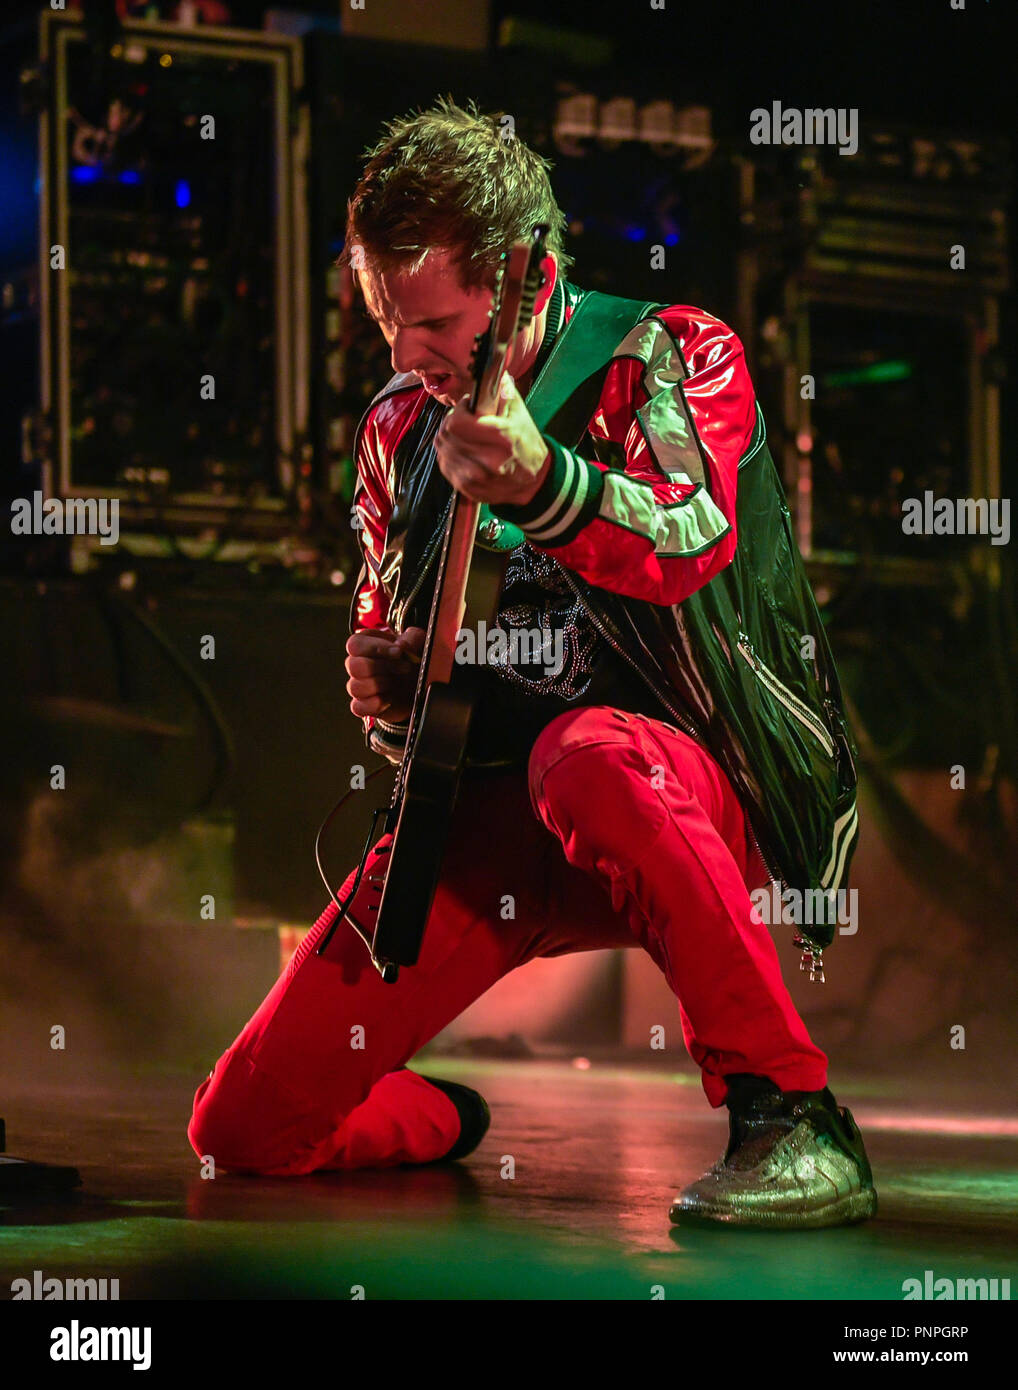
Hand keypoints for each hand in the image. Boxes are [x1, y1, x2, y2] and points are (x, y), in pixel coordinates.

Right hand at [345, 626, 425, 722]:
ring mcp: (359, 686)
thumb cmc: (416, 660)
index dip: (376, 647)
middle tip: (405, 667)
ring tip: (397, 683)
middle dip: (382, 667)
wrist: (422, 686)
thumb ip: (412, 639)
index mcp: (366, 645)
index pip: (355, 644)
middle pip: (353, 665)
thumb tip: (400, 645)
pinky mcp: (363, 706)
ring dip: (380, 685)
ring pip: (355, 687)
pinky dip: (375, 704)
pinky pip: (357, 707)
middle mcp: (358, 664)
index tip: (398, 652)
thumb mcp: (420, 643)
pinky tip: (390, 699)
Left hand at [435, 373, 550, 504]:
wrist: (532, 484)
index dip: (458, 411)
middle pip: (446, 434)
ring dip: (449, 439)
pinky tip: (462, 451)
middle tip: (462, 421)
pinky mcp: (466, 487)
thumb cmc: (527, 449)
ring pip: (442, 449)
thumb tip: (498, 375)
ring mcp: (475, 477)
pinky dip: (449, 454)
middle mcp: (486, 460)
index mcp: (501, 438)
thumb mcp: (521, 418)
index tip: (466, 408)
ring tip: (463, 436)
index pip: (457, 422)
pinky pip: (444, 464)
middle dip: (451, 423)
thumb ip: (506, 394)